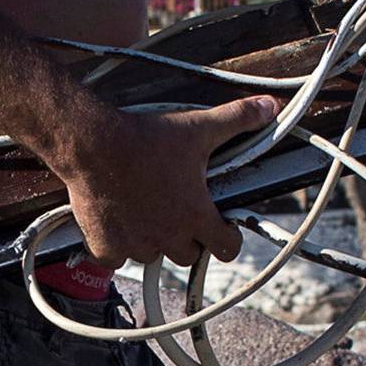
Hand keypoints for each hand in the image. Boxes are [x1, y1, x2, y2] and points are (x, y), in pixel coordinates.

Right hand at [50, 94, 279, 268]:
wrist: (94, 145)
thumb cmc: (146, 138)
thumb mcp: (197, 127)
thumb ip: (237, 119)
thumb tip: (271, 106)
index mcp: (196, 215)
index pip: (226, 249)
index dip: (227, 239)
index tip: (222, 229)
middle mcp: (169, 237)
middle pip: (188, 254)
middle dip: (187, 238)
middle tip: (178, 213)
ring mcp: (136, 244)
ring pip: (151, 256)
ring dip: (153, 241)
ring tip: (146, 213)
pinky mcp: (106, 245)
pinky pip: (117, 259)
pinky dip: (117, 247)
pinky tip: (117, 223)